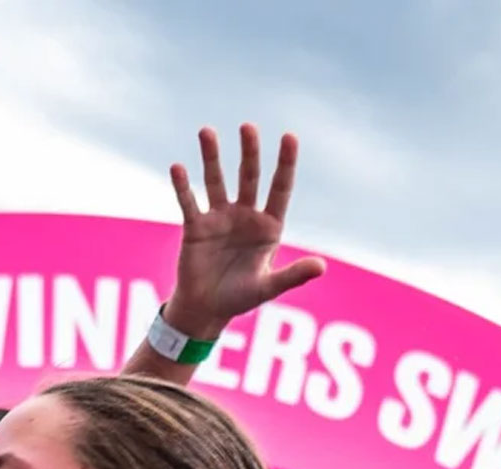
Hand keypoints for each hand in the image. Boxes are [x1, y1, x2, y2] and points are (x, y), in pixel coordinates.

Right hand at [161, 124, 326, 339]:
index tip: (289, 136)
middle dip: (249, 152)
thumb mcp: (268, 287)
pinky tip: (178, 167)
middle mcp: (245, 216)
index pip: (279, 189)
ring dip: (212, 157)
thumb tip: (322, 267)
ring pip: (216, 181)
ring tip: (207, 131)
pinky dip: (183, 186)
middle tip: (248, 127)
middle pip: (249, 178)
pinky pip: (189, 203)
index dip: (285, 164)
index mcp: (268, 227)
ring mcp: (219, 219)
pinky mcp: (196, 227)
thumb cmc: (240, 297)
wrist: (207, 309)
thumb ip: (294, 276)